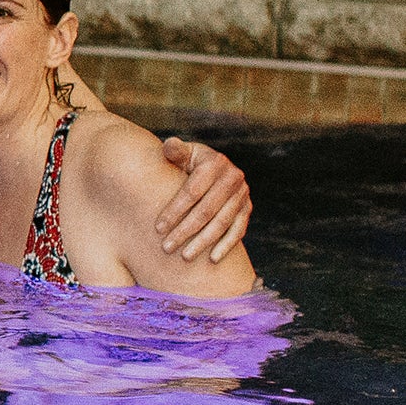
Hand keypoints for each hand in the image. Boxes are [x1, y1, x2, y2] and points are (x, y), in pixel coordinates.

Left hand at [155, 136, 251, 261]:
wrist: (212, 167)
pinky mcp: (248, 208)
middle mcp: (233, 177)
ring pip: (222, 223)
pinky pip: (239, 230)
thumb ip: (174, 151)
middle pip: (206, 210)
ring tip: (185, 257)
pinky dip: (227, 245)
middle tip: (166, 248)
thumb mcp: (183, 154)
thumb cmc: (188, 163)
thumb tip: (169, 145)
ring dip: (203, 242)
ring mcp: (242, 194)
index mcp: (214, 162)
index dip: (174, 211)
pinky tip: (213, 260)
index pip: (192, 192)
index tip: (158, 229)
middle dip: (185, 231)